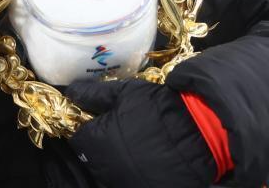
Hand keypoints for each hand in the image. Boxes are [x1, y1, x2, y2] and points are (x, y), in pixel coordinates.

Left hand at [65, 79, 215, 187]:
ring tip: (136, 143)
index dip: (87, 126)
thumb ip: (93, 94)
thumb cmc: (157, 109)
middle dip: (100, 143)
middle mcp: (105, 167)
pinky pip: (128, 180)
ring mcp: (124, 181)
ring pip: (110, 169)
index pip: (78, 136)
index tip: (99, 119)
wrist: (200, 134)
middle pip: (92, 156)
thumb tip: (71, 92)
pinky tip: (147, 157)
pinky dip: (132, 170)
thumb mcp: (122, 93)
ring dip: (116, 158)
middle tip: (121, 129)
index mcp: (95, 141)